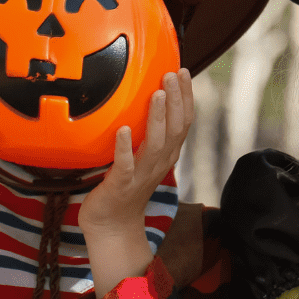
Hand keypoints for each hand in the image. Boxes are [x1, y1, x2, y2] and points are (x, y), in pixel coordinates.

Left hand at [78, 69, 194, 234]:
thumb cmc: (123, 188)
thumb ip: (144, 132)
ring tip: (157, 94)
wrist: (112, 227)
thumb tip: (138, 99)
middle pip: (175, 128)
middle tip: (172, 73)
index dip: (185, 97)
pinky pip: (126, 164)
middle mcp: (159, 162)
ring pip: (156, 143)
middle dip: (176, 99)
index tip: (182, 71)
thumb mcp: (140, 156)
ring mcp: (142, 174)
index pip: (183, 122)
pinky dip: (125, 147)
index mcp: (166, 154)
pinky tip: (123, 130)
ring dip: (158, 117)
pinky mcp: (122, 185)